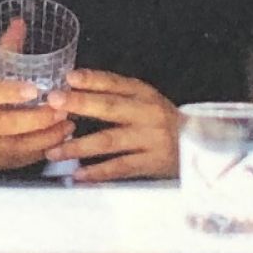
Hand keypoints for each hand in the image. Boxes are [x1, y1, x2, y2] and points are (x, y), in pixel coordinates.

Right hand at [0, 18, 76, 170]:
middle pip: (7, 126)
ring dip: (45, 139)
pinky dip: (36, 153)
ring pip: (15, 148)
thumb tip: (20, 25)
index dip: (11, 92)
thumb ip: (0, 53)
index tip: (35, 89)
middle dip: (39, 120)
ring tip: (66, 127)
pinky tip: (51, 143)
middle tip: (63, 110)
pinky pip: (15, 162)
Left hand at [46, 67, 179, 181]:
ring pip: (110, 141)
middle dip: (80, 104)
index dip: (93, 79)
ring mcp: (150, 139)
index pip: (116, 83)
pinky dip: (98, 172)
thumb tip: (72, 90)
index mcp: (143, 94)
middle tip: (54, 103)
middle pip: (110, 108)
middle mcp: (147, 114)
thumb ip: (113, 96)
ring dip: (79, 146)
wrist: (198, 146)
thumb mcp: (143, 102)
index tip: (70, 77)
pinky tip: (78, 175)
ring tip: (54, 151)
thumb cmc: (160, 121)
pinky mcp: (151, 163)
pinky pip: (120, 167)